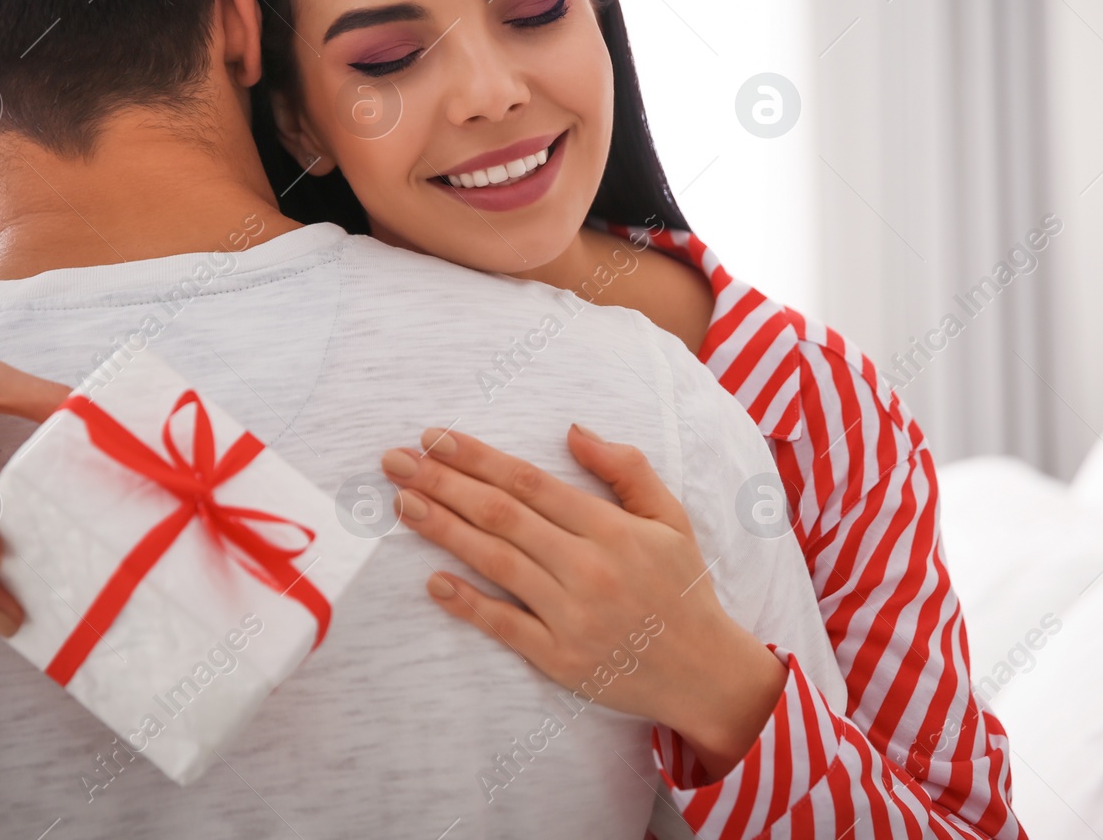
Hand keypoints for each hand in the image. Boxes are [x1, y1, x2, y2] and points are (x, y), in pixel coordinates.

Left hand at [380, 424, 787, 780]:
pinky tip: (433, 581)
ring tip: (402, 503)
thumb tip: (573, 430)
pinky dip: (467, 603)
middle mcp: (588, 567)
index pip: (529, 481)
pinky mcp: (560, 659)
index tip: (434, 436)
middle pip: (501, 515)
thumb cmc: (683, 588)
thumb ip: (626, 469)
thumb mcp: (670, 518)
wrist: (707, 673)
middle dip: (442, 482)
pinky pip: (505, 626)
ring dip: (443, 529)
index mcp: (612, 528)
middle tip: (394, 461)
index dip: (476, 457)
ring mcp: (572, 615)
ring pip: (495, 562)